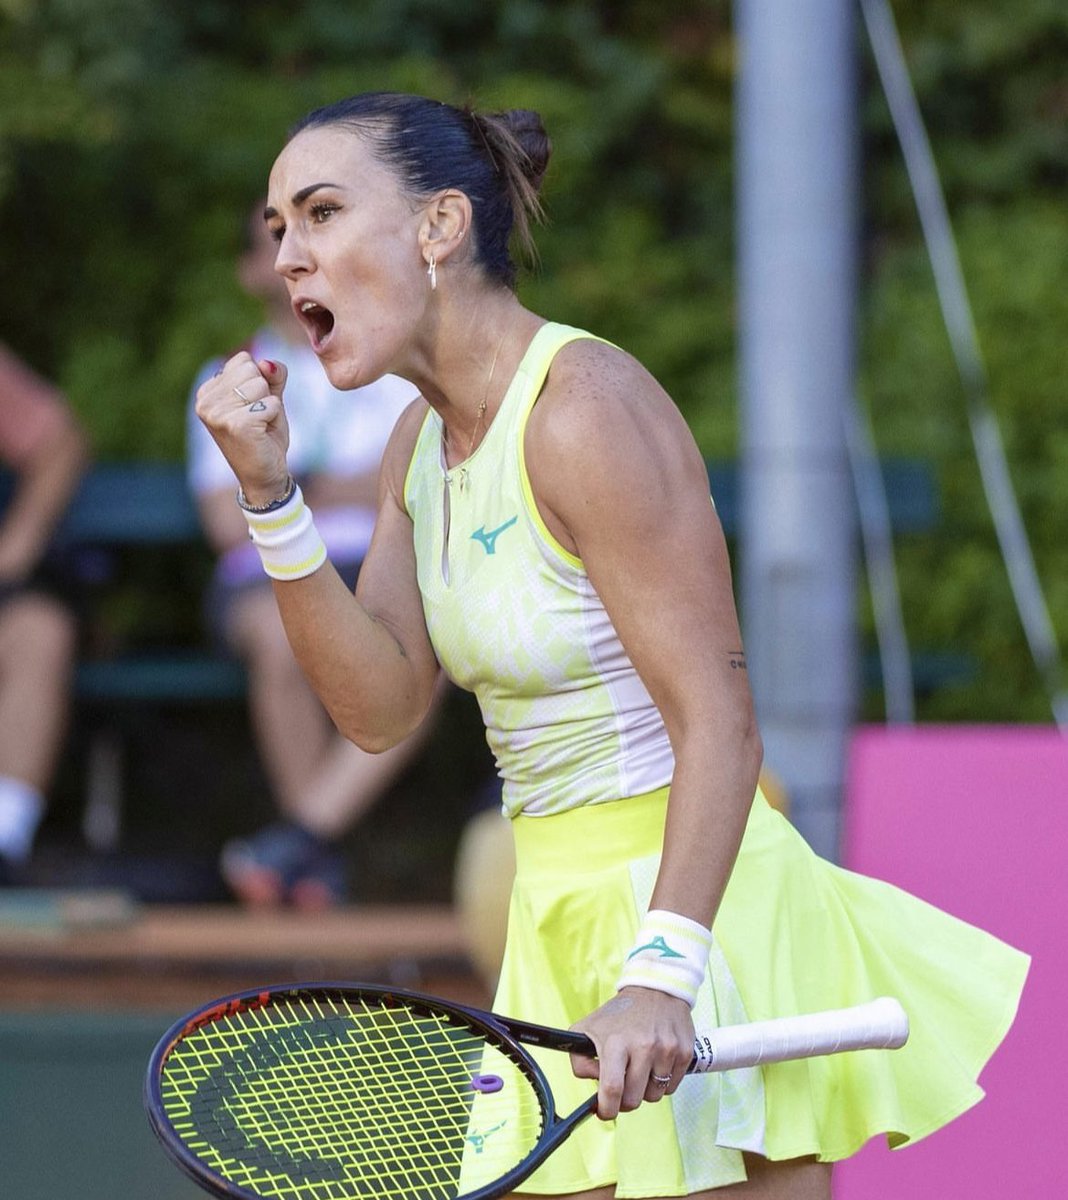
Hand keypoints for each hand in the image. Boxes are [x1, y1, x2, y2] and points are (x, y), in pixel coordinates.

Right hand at [195, 353, 291, 504]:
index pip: (243, 360)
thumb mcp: (269, 398)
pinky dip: (273, 416)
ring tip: (259, 425)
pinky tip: (262, 433)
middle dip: (264, 392)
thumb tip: (266, 363)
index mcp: (207, 391)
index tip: (252, 406)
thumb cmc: (265, 435)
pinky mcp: (235, 425)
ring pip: (261, 384)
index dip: (259, 381)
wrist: (265, 475)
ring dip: (269, 405)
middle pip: (252, 369)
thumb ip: (272, 375)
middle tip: (258, 418)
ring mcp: (217, 413)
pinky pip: (270, 403)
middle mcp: (205, 401)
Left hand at [569, 987, 695, 1119]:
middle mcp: (643, 1046)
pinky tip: (655, 1063)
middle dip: (625, 1099)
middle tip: (623, 1085)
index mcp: (616, 1042)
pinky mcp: (685, 1052)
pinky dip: (661, 1083)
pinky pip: (671, 1088)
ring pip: (653, 1097)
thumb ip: (580, 1061)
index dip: (607, 1109)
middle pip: (634, 1100)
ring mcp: (666, 1050)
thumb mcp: (589, 1028)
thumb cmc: (620, 1013)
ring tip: (640, 1069)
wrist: (656, 988)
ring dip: (645, 1090)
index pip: (612, 1089)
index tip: (605, 1112)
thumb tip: (594, 1091)